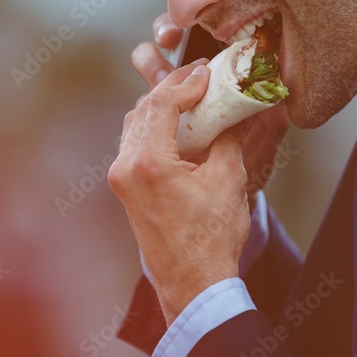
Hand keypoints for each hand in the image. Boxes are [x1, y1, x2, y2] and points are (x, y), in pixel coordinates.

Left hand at [109, 62, 250, 325]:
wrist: (193, 284)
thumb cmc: (212, 238)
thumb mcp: (228, 178)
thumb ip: (228, 136)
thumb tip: (235, 109)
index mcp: (148, 163)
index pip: (161, 103)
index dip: (186, 82)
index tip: (207, 72)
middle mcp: (126, 167)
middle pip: (144, 108)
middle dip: (172, 88)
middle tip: (200, 76)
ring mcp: (121, 179)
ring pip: (135, 123)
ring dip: (161, 106)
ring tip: (191, 96)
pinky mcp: (125, 188)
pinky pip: (135, 143)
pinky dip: (155, 127)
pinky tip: (179, 124)